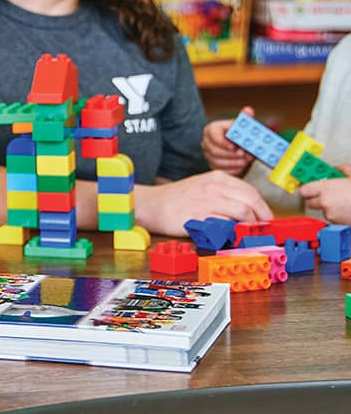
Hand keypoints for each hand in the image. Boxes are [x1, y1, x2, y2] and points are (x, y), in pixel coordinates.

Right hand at [137, 170, 272, 235]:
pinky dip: (233, 230)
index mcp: (217, 177)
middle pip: (251, 199)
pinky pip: (226, 223)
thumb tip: (247, 211)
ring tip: (249, 233)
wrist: (149, 205)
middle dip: (262, 216)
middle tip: (263, 228)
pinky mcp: (199, 215)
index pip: (250, 191)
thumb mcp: (202, 188)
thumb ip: (224, 195)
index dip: (262, 207)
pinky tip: (232, 235)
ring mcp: (207, 200)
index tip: (265, 218)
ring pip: (243, 210)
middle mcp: (214, 186)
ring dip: (251, 224)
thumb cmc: (175, 200)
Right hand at [201, 105, 254, 175]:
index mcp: (212, 129)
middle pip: (213, 150)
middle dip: (231, 154)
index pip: (213, 136)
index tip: (235, 147)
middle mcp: (207, 142)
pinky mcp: (213, 164)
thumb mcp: (244, 125)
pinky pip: (220, 169)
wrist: (241, 147)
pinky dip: (232, 169)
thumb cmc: (241, 135)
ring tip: (245, 160)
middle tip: (244, 155)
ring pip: (216, 161)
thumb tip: (248, 110)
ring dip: (233, 162)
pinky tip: (241, 165)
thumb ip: (245, 118)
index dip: (224, 143)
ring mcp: (208, 154)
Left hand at [298, 169, 350, 223]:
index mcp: (326, 188)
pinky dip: (333, 212)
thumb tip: (336, 168)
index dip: (306, 188)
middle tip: (322, 193)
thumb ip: (341, 169)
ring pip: (320, 209)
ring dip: (325, 205)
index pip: (304, 190)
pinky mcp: (336, 222)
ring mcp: (330, 213)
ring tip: (338, 200)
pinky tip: (344, 207)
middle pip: (308, 201)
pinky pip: (329, 216)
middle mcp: (324, 202)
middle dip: (314, 197)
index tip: (308, 185)